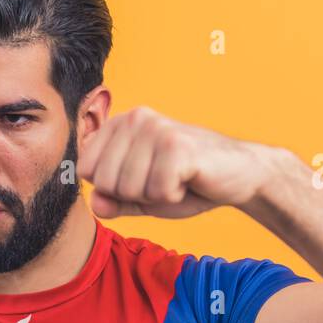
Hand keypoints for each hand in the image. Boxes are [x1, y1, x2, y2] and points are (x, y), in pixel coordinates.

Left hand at [76, 106, 281, 218]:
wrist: (237, 175)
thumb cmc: (186, 183)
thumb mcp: (140, 197)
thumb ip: (112, 202)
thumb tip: (95, 203)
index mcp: (119, 124)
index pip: (85, 170)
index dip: (111, 188)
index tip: (141, 179)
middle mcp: (134, 118)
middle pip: (105, 182)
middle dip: (133, 194)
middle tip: (163, 180)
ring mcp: (156, 128)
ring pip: (128, 189)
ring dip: (156, 195)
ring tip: (177, 178)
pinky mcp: (177, 145)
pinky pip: (156, 191)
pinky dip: (173, 196)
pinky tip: (189, 179)